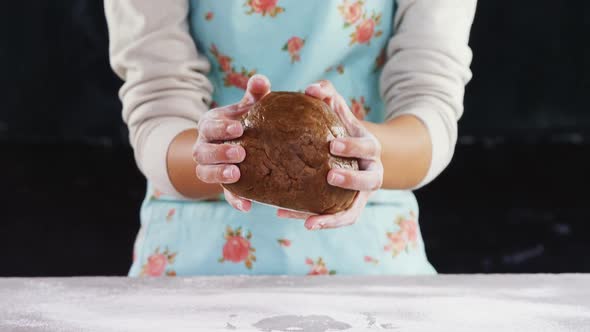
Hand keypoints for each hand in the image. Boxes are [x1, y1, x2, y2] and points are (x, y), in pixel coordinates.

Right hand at [193, 74, 270, 211]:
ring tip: (236, 174)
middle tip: (240, 153)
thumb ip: (255, 94)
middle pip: (202, 152)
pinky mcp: (222, 185)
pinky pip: (224, 195)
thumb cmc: (246, 120)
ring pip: (205, 173)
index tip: (239, 128)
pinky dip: (234, 200)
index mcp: (209, 126)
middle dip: (219, 152)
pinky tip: (248, 206)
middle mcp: (203, 147)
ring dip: (219, 175)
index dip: (221, 128)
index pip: (209, 126)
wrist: (242, 143)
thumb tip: (261, 80)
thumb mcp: (249, 107)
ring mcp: (210, 168)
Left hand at [277, 80, 383, 229]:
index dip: (353, 147)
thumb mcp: (336, 108)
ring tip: (309, 221)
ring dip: (333, 218)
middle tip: (330, 175)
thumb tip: (311, 89)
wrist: (349, 152)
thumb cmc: (339, 127)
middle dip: (352, 179)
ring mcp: (360, 195)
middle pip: (371, 180)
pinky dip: (316, 221)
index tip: (332, 144)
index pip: (368, 147)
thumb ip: (326, 94)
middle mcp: (371, 173)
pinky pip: (334, 219)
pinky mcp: (347, 208)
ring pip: (354, 211)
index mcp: (370, 148)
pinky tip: (284, 215)